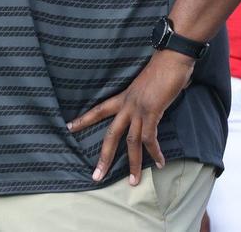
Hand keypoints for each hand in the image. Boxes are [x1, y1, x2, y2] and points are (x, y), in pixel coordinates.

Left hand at [66, 49, 195, 185]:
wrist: (172, 57)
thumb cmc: (163, 68)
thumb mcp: (148, 85)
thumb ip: (146, 97)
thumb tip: (154, 102)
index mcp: (124, 96)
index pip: (98, 109)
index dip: (84, 119)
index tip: (69, 128)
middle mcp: (127, 104)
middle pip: (110, 134)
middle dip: (103, 157)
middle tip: (95, 176)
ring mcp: (138, 108)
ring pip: (130, 141)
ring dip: (134, 164)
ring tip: (134, 183)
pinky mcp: (152, 111)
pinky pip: (150, 137)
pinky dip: (155, 152)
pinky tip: (160, 163)